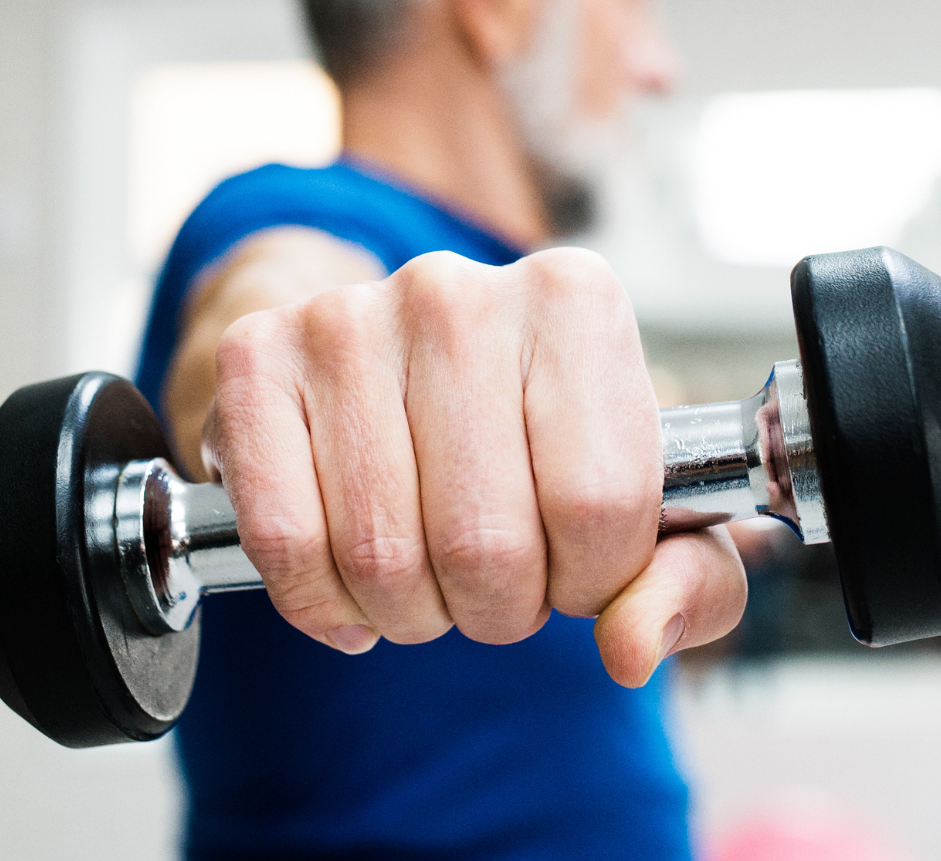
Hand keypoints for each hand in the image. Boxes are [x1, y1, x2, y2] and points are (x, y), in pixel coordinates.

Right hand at [206, 248, 745, 685]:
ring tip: (428, 573)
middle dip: (496, 607)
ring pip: (381, 555)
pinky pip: (285, 539)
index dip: (588, 580)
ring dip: (409, 611)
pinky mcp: (256, 358)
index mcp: (575, 300)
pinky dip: (319, 600)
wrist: (392, 361)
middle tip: (493, 579)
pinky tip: (351, 586)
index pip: (599, 507)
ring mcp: (346, 317)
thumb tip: (631, 648)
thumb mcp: (647, 508)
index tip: (573, 566)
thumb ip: (684, 584)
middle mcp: (457, 292)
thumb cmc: (531, 439)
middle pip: (485, 543)